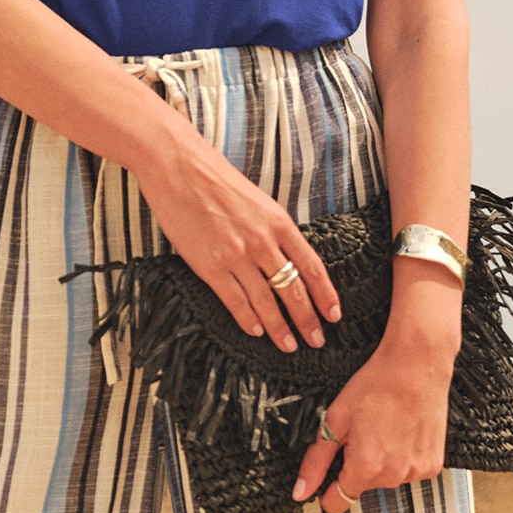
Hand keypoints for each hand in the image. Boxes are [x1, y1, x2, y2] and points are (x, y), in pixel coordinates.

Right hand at [134, 133, 340, 351]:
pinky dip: (248, 320)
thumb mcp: (258, 201)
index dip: (325, 295)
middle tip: (317, 340)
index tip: (334, 315)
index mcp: (279, 223)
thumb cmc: (215, 179)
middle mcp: (263, 241)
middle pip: (294, 290)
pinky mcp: (210, 265)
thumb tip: (286, 258)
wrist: (178, 167)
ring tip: (289, 345)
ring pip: (267, 301)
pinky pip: (235, 300)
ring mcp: (236, 255)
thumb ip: (273, 229)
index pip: (312, 267)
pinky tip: (257, 331)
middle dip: (308, 320)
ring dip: (280, 328)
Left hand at [293, 265, 459, 512]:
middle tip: (363, 433)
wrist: (417, 364)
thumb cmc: (375, 385)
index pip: (338, 504)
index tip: (331, 473)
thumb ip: (316, 462)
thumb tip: (300, 493)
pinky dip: (403, 458)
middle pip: (362, 487)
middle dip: (357, 466)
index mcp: (365, 467)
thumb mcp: (335, 421)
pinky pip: (409, 471)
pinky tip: (403, 432)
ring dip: (382, 462)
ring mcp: (416, 472)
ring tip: (385, 429)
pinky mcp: (433, 464)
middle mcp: (393, 476)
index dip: (328, 491)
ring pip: (387, 480)